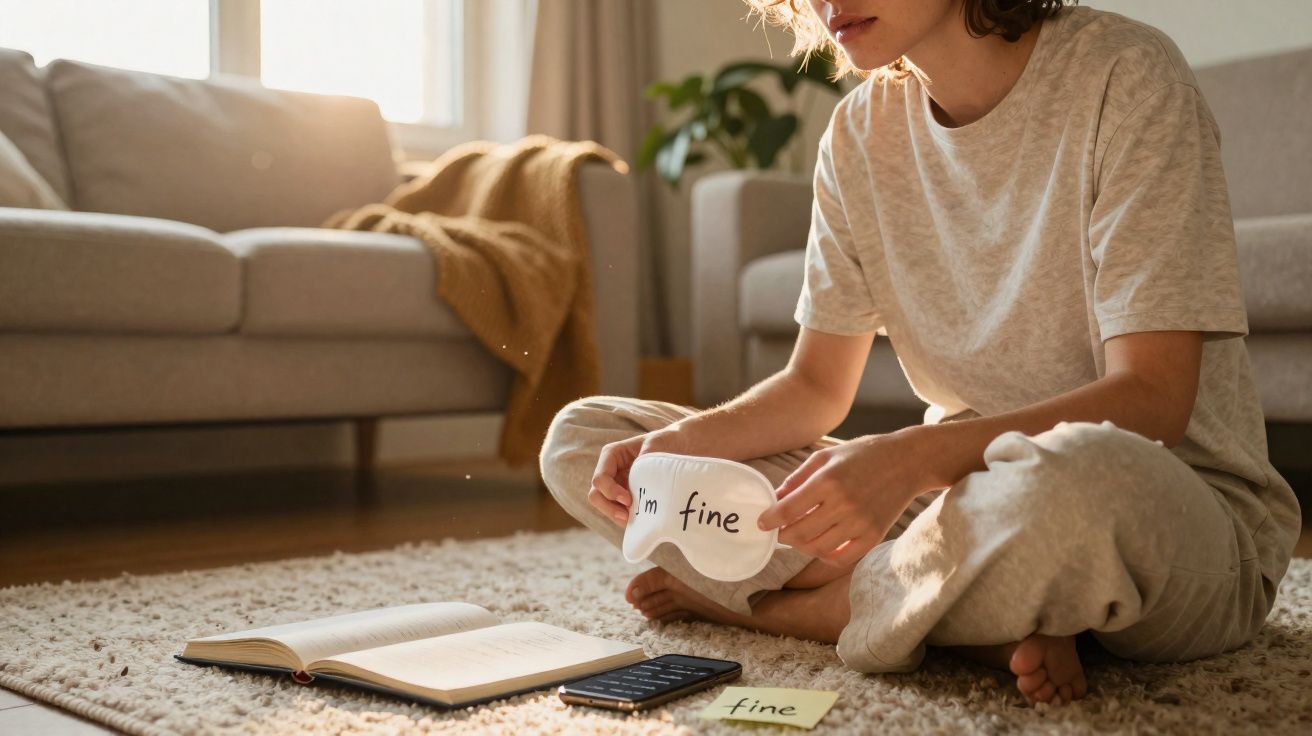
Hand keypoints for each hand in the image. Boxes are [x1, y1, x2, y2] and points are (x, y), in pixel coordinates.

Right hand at [588, 427, 686, 525]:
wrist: (683, 446)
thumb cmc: (667, 441)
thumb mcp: (656, 444)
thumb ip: (646, 458)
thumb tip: (641, 478)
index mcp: (612, 455)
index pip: (600, 478)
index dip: (610, 491)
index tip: (629, 500)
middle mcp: (611, 472)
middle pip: (596, 495)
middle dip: (609, 508)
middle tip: (627, 517)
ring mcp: (618, 486)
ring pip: (606, 507)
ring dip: (618, 516)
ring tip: (638, 521)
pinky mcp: (628, 498)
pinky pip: (621, 512)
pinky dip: (629, 519)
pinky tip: (643, 521)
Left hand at [757, 429, 934, 566]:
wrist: (907, 461)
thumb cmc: (863, 454)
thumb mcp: (825, 456)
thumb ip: (798, 478)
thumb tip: (775, 499)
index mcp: (827, 481)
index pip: (788, 510)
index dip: (769, 520)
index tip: (761, 523)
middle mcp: (843, 504)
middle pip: (799, 534)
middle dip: (782, 535)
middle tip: (779, 530)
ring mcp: (860, 523)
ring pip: (817, 549)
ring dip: (801, 546)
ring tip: (799, 536)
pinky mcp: (873, 536)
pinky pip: (841, 558)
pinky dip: (825, 556)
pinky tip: (821, 545)